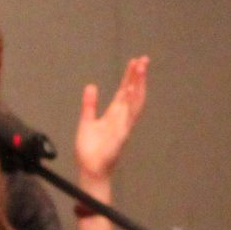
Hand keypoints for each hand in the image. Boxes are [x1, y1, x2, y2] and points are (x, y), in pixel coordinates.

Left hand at [73, 55, 149, 183]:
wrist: (90, 169)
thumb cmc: (90, 151)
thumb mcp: (87, 121)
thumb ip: (90, 104)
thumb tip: (91, 86)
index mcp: (114, 115)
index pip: (125, 91)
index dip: (130, 77)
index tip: (135, 62)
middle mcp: (122, 118)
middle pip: (133, 93)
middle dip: (138, 76)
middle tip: (143, 59)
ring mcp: (123, 126)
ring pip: (134, 102)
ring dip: (139, 85)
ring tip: (141, 69)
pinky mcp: (121, 135)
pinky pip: (128, 117)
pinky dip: (132, 104)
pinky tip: (134, 91)